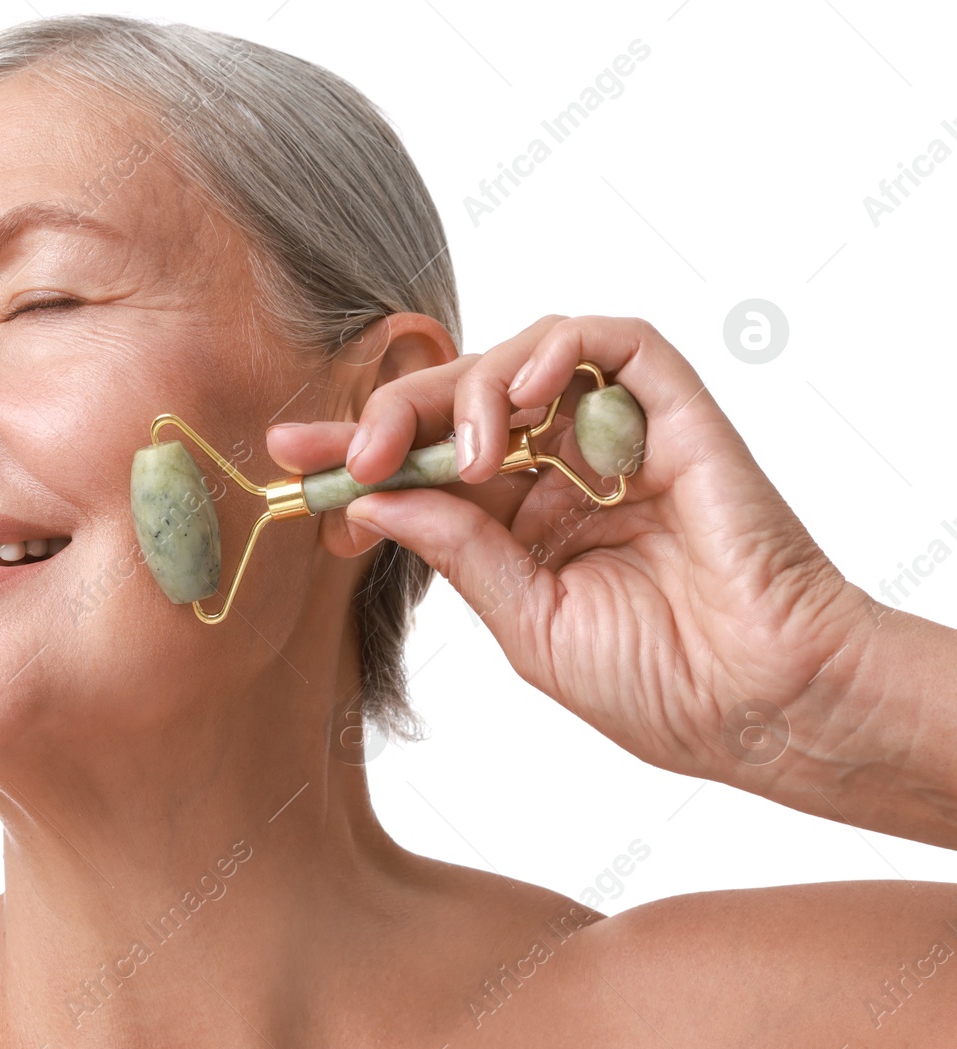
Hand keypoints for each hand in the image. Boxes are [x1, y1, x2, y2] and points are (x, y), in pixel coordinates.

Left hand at [267, 315, 871, 787]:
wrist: (760, 703)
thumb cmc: (658, 682)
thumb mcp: (526, 621)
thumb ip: (455, 549)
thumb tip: (370, 501)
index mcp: (522, 523)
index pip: (425, 464)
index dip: (359, 452)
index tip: (292, 457)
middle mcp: (562, 470)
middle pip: (458, 402)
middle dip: (390, 413)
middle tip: (350, 448)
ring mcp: (617, 436)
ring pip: (521, 361)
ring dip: (470, 391)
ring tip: (464, 455)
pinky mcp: (675, 411)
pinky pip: (612, 341)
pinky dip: (554, 349)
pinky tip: (518, 401)